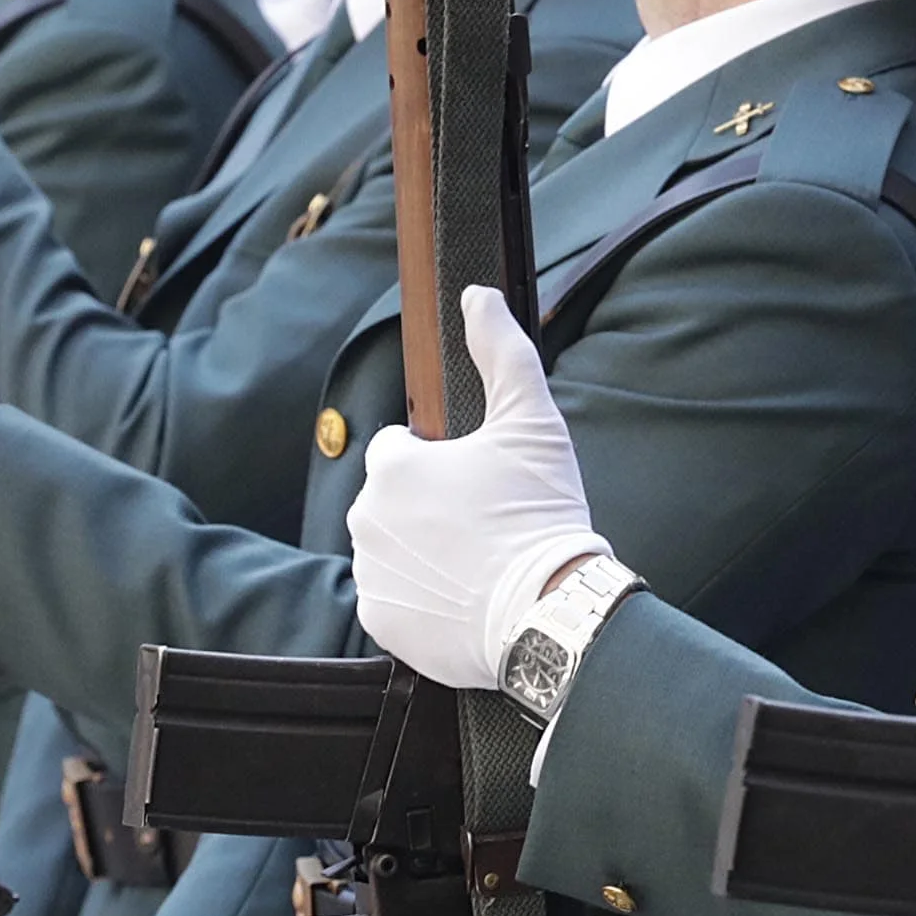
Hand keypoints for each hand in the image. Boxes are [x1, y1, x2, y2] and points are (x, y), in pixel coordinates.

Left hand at [347, 287, 608, 693]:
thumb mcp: (532, 421)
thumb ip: (502, 350)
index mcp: (392, 466)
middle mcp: (366, 517)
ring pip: (393, 547)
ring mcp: (370, 573)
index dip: (442, 459)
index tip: (479, 481)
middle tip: (484, 523)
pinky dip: (420, 597)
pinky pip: (394, 597)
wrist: (549, 611)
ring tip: (477, 561)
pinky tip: (462, 597)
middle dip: (429, 505)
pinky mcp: (379, 620)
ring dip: (423, 549)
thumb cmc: (539, 513)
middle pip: (394, 498)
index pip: (401, 448)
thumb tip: (478, 295)